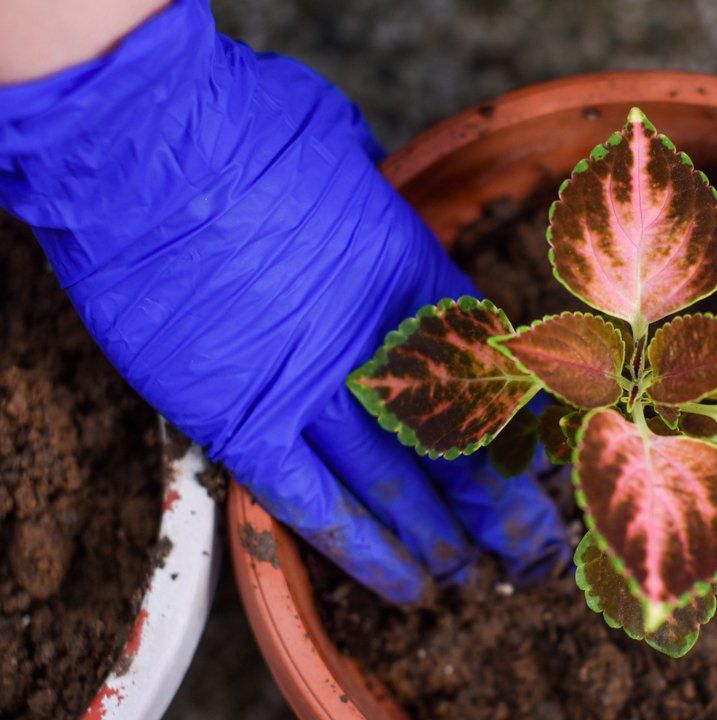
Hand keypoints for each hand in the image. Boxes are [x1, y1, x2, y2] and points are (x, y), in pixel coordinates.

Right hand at [0, 0, 566, 602]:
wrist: (150, 152)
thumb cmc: (242, 126)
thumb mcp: (342, 140)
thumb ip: (369, 183)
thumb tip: (366, 176)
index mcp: (417, 276)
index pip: (494, 372)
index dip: (523, 424)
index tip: (545, 459)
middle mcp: (383, 348)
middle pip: (462, 445)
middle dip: (503, 508)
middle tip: (535, 554)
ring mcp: (314, 394)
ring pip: (399, 490)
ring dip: (441, 542)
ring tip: (472, 580)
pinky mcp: (242, 424)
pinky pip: (314, 505)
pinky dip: (362, 551)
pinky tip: (402, 586)